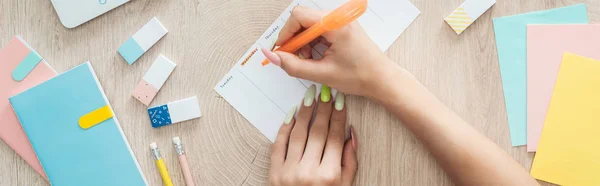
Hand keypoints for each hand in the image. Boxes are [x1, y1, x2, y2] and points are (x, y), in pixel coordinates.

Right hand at [262, 6, 402, 97]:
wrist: (382, 80)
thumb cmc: (359, 77)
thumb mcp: (321, 74)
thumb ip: (293, 65)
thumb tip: (271, 56)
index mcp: (336, 25)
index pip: (299, 16)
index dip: (285, 33)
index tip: (281, 51)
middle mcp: (339, 18)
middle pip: (302, 19)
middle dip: (294, 39)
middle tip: (293, 59)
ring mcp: (341, 21)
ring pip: (309, 24)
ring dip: (302, 42)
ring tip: (308, 61)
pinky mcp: (342, 27)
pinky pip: (318, 29)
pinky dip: (312, 42)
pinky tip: (316, 57)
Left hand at [269, 85, 357, 185]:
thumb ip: (349, 161)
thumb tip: (351, 133)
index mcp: (329, 175)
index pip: (335, 137)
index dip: (339, 116)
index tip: (341, 100)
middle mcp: (309, 172)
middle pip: (318, 132)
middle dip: (323, 108)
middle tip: (326, 91)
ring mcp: (289, 172)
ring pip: (298, 134)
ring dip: (305, 112)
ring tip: (310, 96)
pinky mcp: (274, 173)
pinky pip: (279, 144)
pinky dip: (284, 127)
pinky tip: (291, 113)